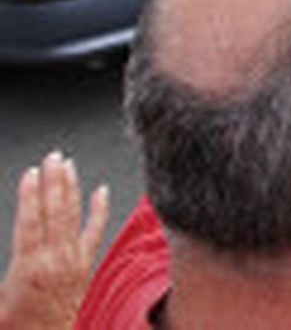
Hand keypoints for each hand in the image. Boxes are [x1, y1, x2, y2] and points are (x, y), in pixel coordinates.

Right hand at [0, 153, 109, 329]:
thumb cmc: (18, 328)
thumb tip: (0, 255)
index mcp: (30, 269)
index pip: (30, 222)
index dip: (30, 196)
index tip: (31, 173)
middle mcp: (56, 261)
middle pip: (54, 212)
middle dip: (52, 182)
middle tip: (53, 156)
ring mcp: (74, 263)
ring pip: (73, 217)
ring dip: (71, 189)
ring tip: (68, 165)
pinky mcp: (85, 268)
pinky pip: (96, 233)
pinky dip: (100, 211)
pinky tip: (102, 192)